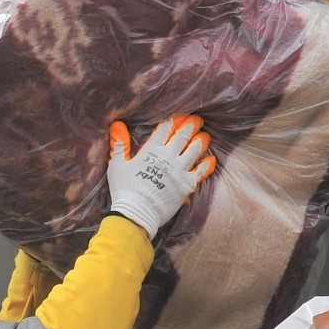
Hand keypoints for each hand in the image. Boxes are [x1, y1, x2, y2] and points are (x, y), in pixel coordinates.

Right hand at [106, 114, 216, 238]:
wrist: (137, 214)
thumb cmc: (124, 190)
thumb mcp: (117, 165)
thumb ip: (119, 144)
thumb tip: (117, 124)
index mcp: (152, 150)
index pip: (165, 128)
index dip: (174, 119)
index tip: (180, 114)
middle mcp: (168, 157)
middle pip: (183, 135)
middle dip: (191, 125)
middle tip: (197, 120)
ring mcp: (180, 170)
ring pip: (195, 150)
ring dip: (200, 141)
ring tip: (205, 135)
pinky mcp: (187, 185)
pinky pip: (201, 171)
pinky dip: (207, 164)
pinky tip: (211, 159)